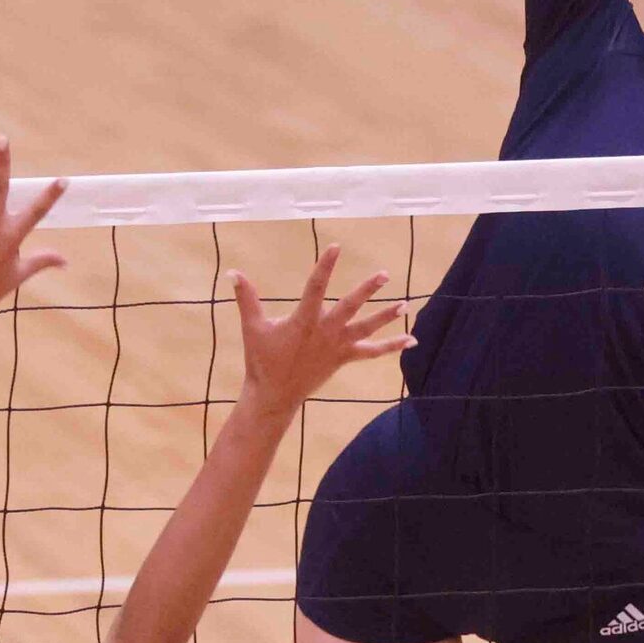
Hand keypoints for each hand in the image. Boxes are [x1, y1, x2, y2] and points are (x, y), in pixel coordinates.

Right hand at [232, 247, 411, 412]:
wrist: (274, 395)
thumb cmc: (262, 360)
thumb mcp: (253, 327)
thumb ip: (246, 298)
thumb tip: (232, 272)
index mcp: (303, 320)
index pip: (316, 287)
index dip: (326, 266)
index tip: (336, 247)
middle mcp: (325, 332)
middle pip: (350, 306)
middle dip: (368, 290)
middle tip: (384, 275)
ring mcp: (337, 346)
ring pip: (366, 329)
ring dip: (386, 316)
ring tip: (406, 305)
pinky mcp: (343, 358)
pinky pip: (372, 352)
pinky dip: (391, 346)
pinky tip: (411, 340)